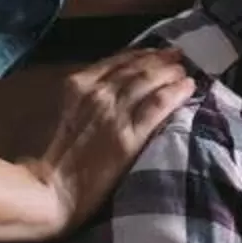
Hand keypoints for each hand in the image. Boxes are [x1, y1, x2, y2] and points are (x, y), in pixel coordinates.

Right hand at [31, 47, 195, 235]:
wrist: (52, 190)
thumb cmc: (57, 156)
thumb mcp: (67, 112)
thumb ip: (88, 95)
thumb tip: (116, 85)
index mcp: (78, 85)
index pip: (118, 60)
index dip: (142, 53)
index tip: (159, 52)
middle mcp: (97, 94)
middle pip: (137, 68)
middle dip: (161, 60)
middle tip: (179, 57)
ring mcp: (114, 114)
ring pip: (150, 82)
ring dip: (171, 73)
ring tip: (185, 72)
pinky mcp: (128, 137)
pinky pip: (158, 105)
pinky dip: (176, 93)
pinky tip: (189, 88)